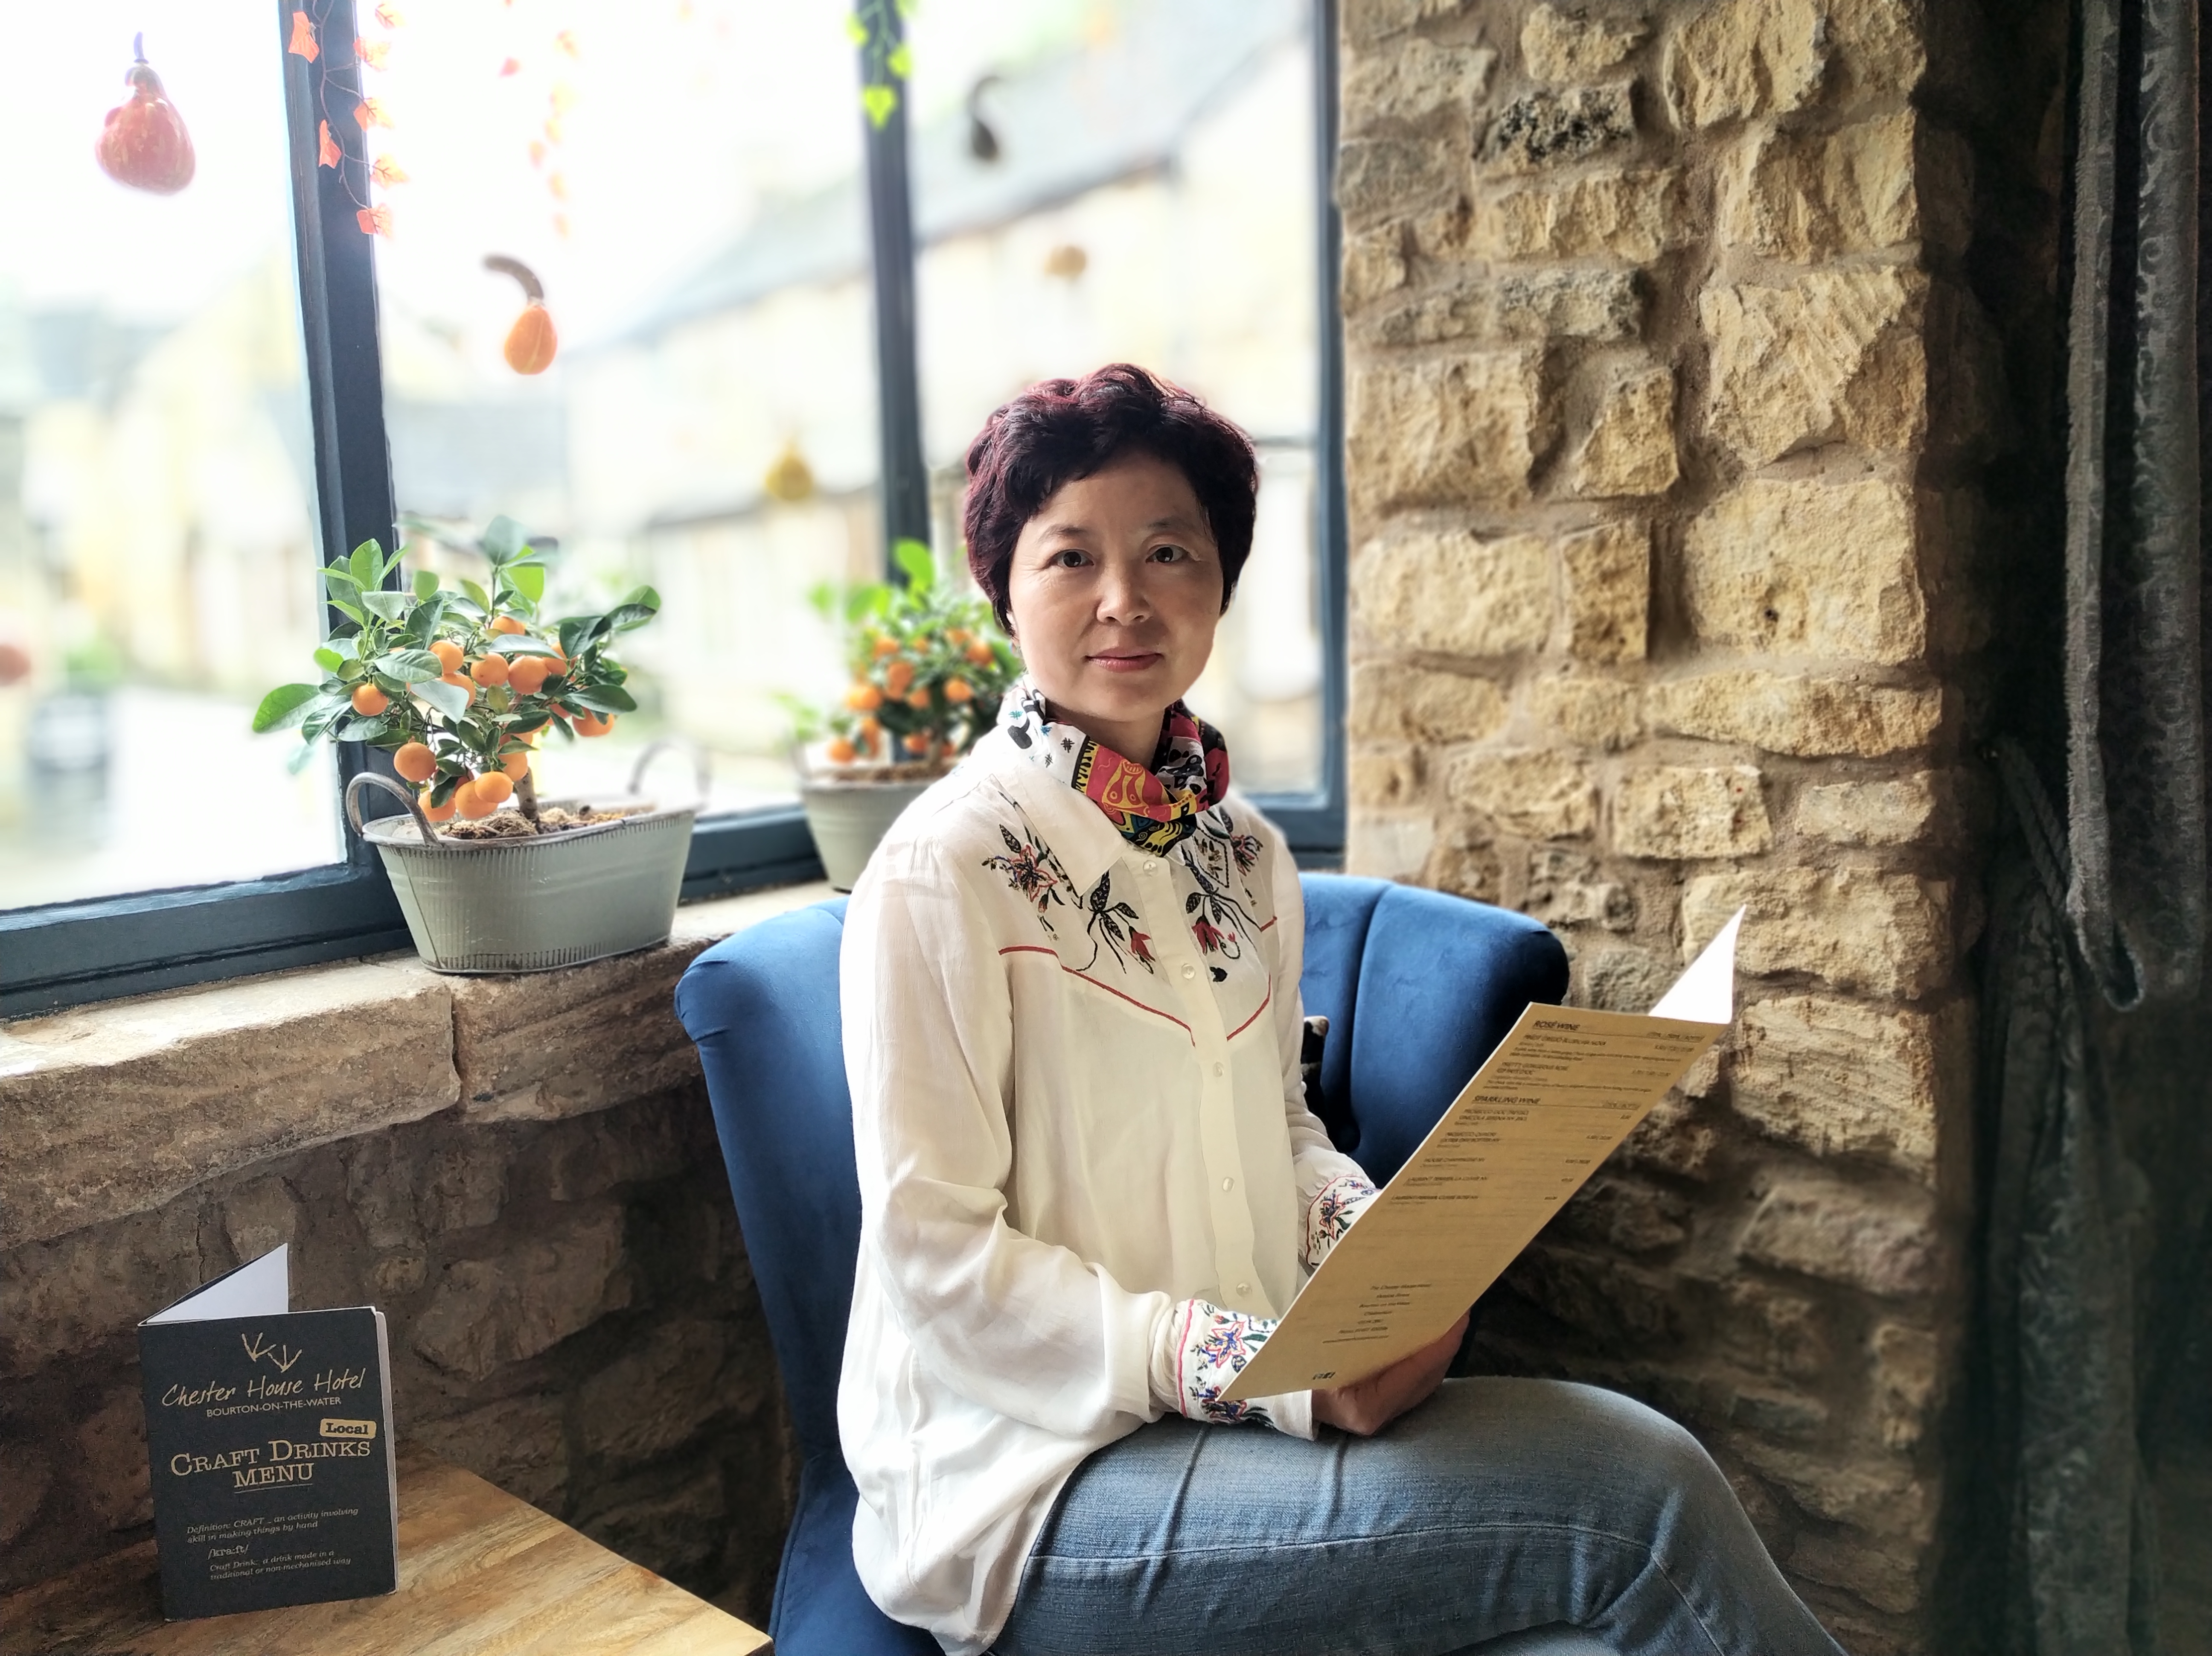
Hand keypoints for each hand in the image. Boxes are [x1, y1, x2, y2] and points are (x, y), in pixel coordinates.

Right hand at [1312, 1312, 1467, 1436]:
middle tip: (1460, 1308)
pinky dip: (1431, 1359)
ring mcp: (1388, 1415)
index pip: (1415, 1371)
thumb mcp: (1325, 1346)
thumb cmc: (1304, 1368)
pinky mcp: (1391, 1407)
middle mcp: (1381, 1417)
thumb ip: (1355, 1334)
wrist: (1292, 1397)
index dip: (1439, 1344)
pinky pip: (1421, 1382)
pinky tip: (1436, 1336)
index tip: (1458, 1317)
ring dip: (1443, 1350)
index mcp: (1365, 1407)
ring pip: (1429, 1380)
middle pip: (1428, 1376)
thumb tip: (1387, 1299)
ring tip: (1453, 1317)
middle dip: (1447, 1342)